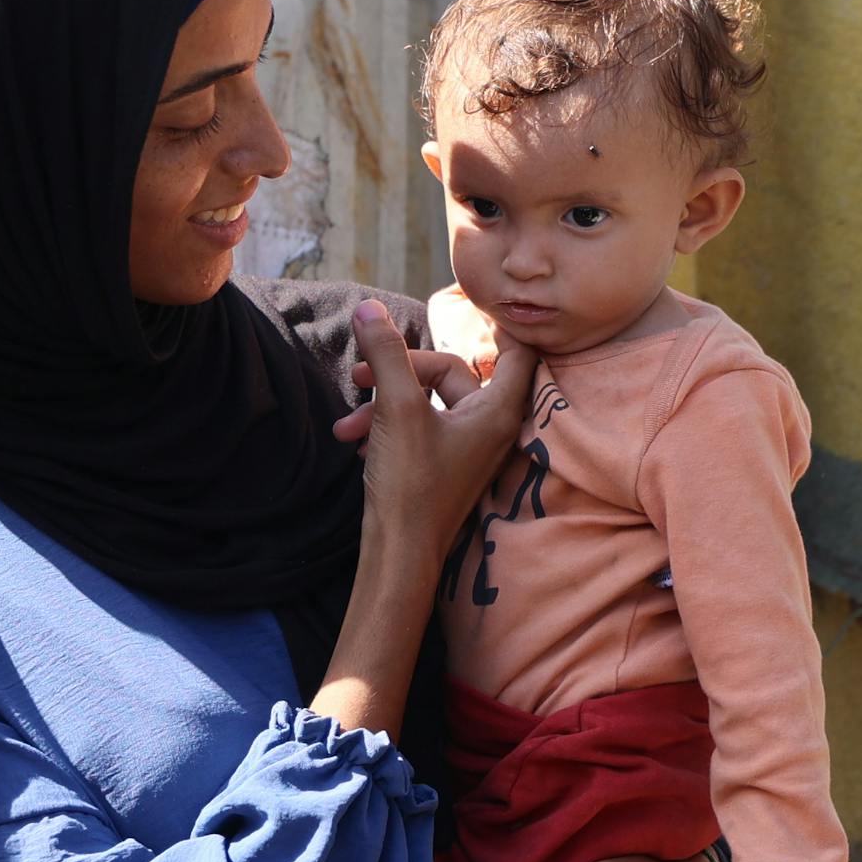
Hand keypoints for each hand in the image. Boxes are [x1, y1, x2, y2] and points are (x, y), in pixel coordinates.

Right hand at [329, 298, 536, 562]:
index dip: (496, 324)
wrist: (397, 556)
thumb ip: (387, 355)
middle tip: (358, 375)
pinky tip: (353, 441)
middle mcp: (490, 428)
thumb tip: (369, 308)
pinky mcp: (444, 465)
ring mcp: (467, 448)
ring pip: (427, 401)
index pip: (516, 350)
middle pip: (451, 372)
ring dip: (383, 403)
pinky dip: (388, 427)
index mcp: (496, 411)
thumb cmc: (409, 486)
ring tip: (345, 424)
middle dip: (399, 371)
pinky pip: (420, 427)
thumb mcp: (395, 409)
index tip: (467, 305)